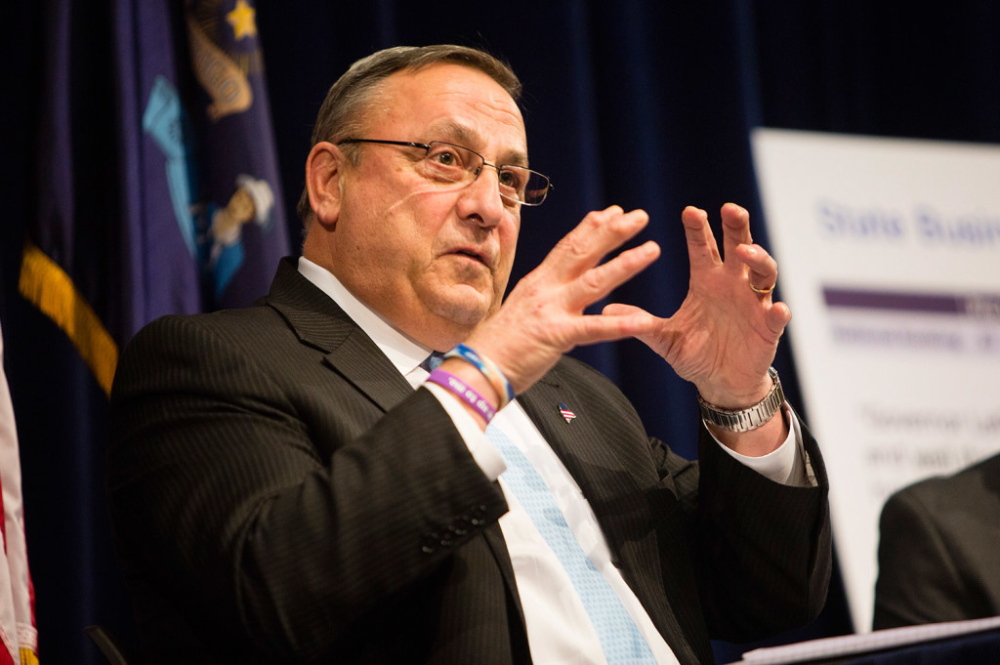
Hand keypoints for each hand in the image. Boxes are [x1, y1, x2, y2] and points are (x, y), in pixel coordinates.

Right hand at [464, 205, 661, 392]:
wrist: (475, 369)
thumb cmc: (496, 346)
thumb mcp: (520, 310)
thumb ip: (541, 297)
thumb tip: (553, 290)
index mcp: (537, 283)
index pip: (567, 246)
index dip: (592, 227)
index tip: (614, 211)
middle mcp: (545, 290)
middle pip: (583, 252)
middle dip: (613, 232)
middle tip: (639, 216)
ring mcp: (551, 311)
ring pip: (594, 282)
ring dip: (625, 264)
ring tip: (651, 250)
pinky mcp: (556, 337)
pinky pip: (594, 329)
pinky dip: (621, 325)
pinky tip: (644, 320)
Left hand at [604, 203, 789, 406]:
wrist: (720, 383)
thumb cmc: (695, 354)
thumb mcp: (664, 338)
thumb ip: (640, 323)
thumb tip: (605, 310)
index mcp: (707, 282)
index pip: (703, 248)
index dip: (698, 229)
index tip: (690, 211)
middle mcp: (733, 286)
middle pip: (739, 247)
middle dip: (736, 227)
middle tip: (730, 209)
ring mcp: (754, 304)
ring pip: (763, 273)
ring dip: (758, 259)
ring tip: (746, 252)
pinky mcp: (768, 329)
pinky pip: (777, 317)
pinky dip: (779, 312)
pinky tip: (778, 309)